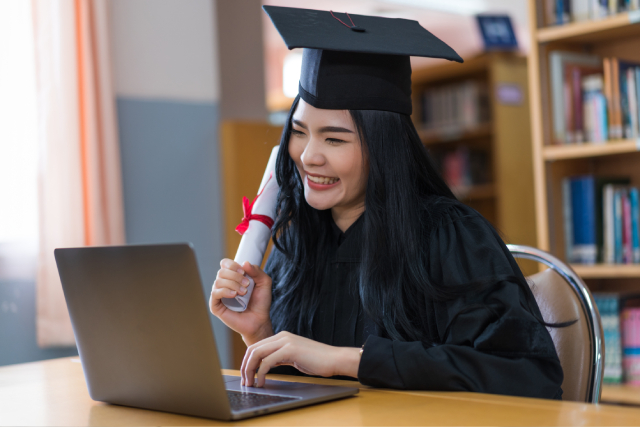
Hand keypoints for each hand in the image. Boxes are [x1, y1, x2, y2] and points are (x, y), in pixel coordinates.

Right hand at [209, 258, 273, 344]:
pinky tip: (234, 295)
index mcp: (233, 277)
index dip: (232, 265)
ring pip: (218, 281)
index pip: (225, 264)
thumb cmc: (261, 302)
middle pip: (221, 271)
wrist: (259, 320)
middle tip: (247, 284)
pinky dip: (224, 291)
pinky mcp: (216, 306)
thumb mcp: (264, 283)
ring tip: (243, 293)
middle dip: (235, 276)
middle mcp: (224, 285)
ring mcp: (219, 295)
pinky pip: (214, 293)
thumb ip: (257, 271)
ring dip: (233, 284)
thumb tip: (244, 263)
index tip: (243, 271)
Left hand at [240, 331, 360, 386]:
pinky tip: (262, 381)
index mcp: (282, 337)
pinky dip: (261, 373)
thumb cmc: (317, 360)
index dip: (248, 361)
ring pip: (257, 353)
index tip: (246, 375)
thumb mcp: (294, 357)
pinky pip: (267, 361)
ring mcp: (286, 341)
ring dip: (250, 370)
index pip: (257, 346)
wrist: (334, 359)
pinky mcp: (290, 349)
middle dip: (245, 366)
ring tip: (251, 383)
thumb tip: (266, 364)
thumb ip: (280, 357)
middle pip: (253, 348)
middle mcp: (282, 336)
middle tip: (245, 381)